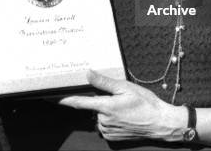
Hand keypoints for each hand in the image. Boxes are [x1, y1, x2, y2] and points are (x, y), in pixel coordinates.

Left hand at [59, 70, 186, 141]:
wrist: (160, 123)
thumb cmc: (145, 103)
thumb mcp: (125, 87)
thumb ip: (104, 82)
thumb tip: (88, 73)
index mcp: (105, 107)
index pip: (79, 102)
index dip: (64, 99)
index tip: (50, 96)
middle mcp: (103, 120)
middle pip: (93, 107)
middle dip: (100, 101)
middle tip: (117, 98)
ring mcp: (108, 130)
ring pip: (99, 116)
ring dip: (106, 111)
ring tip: (124, 107)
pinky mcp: (113, 137)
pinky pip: (105, 125)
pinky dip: (111, 119)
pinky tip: (124, 116)